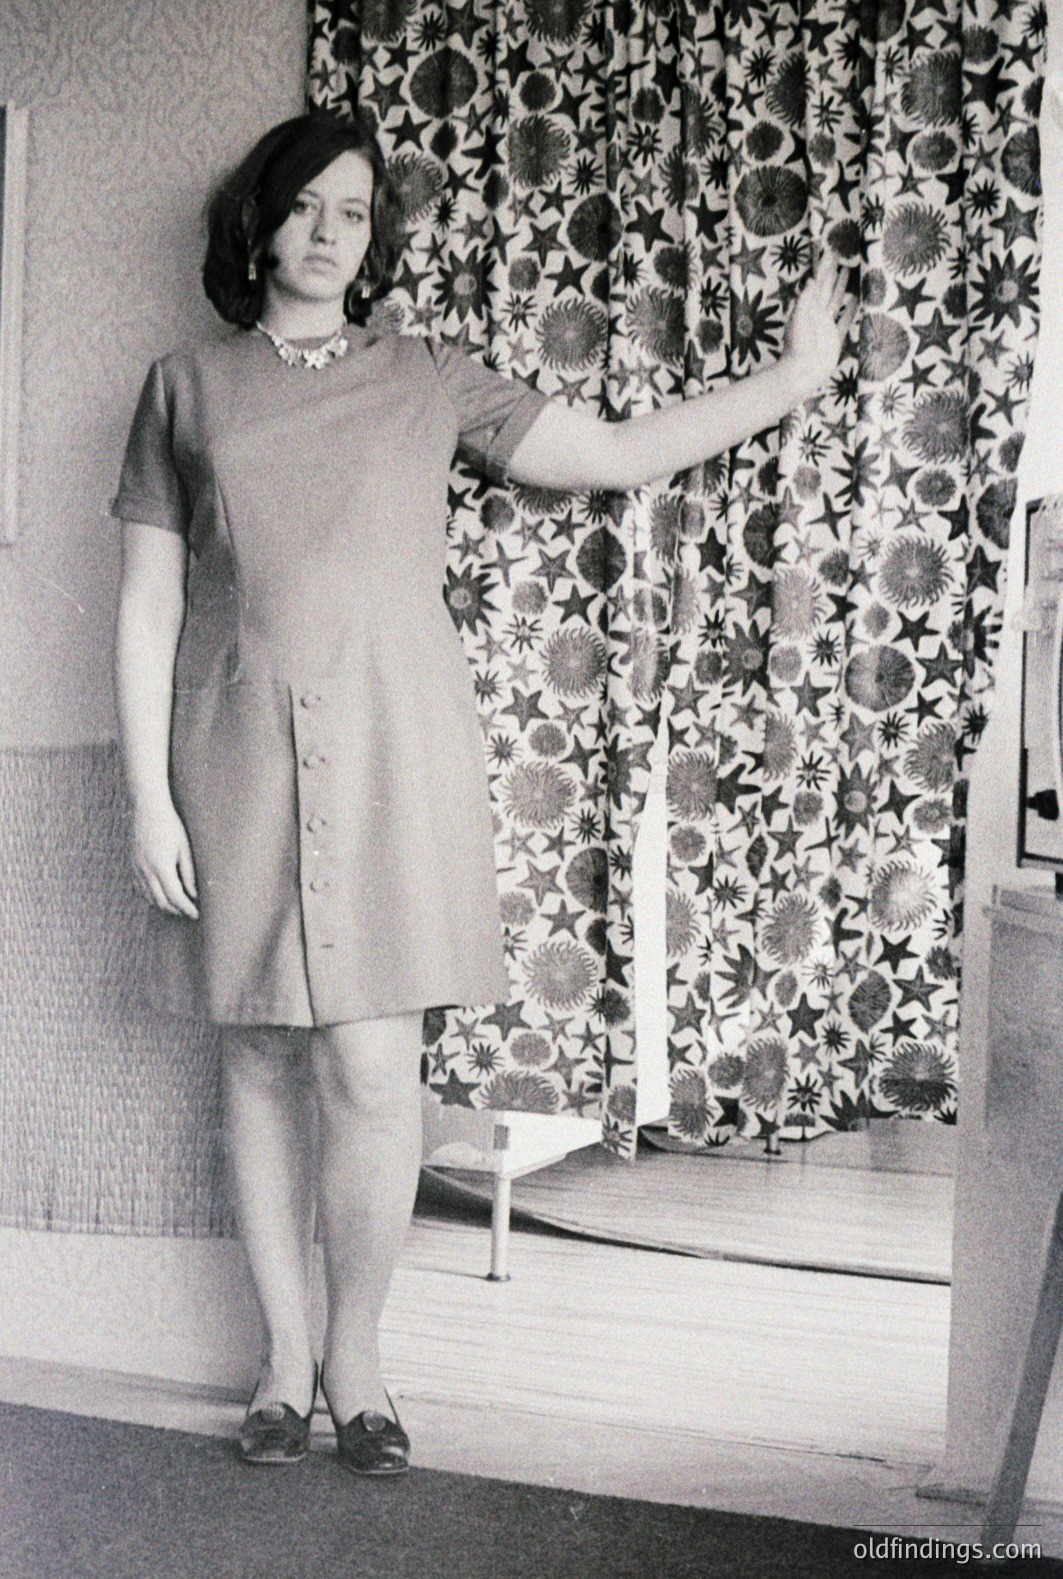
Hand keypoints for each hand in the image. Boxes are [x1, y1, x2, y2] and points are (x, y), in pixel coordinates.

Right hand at [130, 797, 198, 918]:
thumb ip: (188, 872)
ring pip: (149, 897)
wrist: (147, 808)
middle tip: (190, 912)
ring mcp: (136, 868)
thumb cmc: (170, 824)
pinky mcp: (132, 864)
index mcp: (161, 866)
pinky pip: (140, 888)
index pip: (175, 896)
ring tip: (178, 906)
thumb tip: (194, 894)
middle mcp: (146, 870)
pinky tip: (161, 895)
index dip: (186, 908)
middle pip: (161, 901)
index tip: (196, 914)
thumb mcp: (184, 847)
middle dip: (176, 910)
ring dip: (164, 905)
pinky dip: (151, 897)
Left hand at [781, 252, 856, 398]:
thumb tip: (810, 280)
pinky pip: (845, 319)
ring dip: (843, 286)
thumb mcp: (797, 321)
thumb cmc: (796, 347)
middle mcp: (817, 314)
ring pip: (837, 300)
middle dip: (834, 272)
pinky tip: (858, 298)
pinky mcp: (835, 338)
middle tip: (843, 255)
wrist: (801, 373)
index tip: (831, 252)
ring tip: (851, 270)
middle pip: (827, 288)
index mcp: (807, 308)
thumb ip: (804, 300)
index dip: (824, 269)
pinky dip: (851, 309)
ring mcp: (826, 325)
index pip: (817, 283)